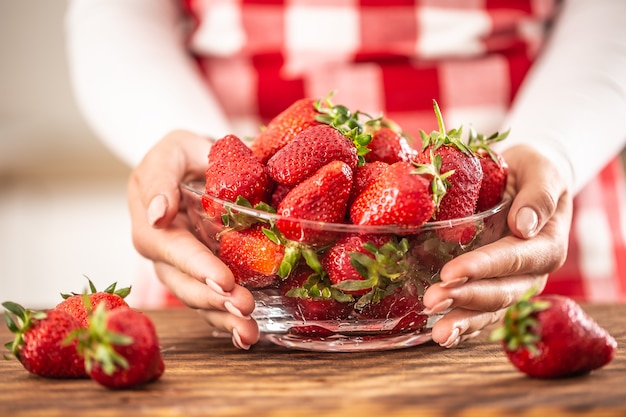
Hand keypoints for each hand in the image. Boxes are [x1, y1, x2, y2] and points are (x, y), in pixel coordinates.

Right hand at [127, 130, 258, 348]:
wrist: (196, 165)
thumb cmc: (186, 154)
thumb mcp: (174, 149)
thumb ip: (163, 175)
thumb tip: (157, 212)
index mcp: (152, 222)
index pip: (170, 248)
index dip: (196, 266)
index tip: (223, 280)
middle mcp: (163, 253)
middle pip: (183, 283)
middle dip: (213, 299)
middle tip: (245, 308)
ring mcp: (181, 269)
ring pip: (196, 299)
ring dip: (221, 318)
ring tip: (248, 332)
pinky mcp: (200, 276)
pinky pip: (210, 302)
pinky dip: (226, 321)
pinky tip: (247, 335)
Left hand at [422, 144, 573, 347]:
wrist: (525, 179)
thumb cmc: (532, 170)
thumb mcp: (540, 169)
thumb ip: (538, 194)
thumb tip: (524, 225)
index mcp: (546, 244)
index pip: (513, 259)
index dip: (483, 267)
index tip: (451, 272)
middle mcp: (532, 272)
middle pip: (500, 292)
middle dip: (465, 299)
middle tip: (432, 300)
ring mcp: (512, 284)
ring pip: (490, 310)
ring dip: (463, 322)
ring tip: (437, 334)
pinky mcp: (494, 288)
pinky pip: (481, 312)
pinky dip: (463, 325)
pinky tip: (441, 336)